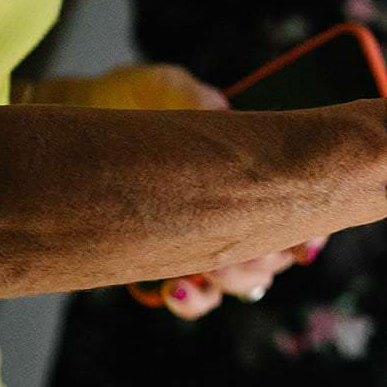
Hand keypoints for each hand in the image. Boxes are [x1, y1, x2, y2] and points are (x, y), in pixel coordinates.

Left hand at [19, 65, 326, 316]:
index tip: (300, 245)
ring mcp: (201, 240)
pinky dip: (191, 299)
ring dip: (233, 281)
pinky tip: (176, 288)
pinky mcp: (160, 261)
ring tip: (207, 271)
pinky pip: (190, 297)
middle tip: (245, 253)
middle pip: (275, 255)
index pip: (298, 211)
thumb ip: (199, 100)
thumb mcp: (171, 87)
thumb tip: (219, 112)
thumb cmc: (135, 93)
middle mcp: (237, 210)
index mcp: (255, 170)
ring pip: (242, 283)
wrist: (79, 113)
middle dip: (266, 262)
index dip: (307, 233)